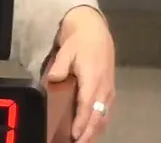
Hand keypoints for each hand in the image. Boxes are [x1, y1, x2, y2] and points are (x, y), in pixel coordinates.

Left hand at [44, 6, 115, 141]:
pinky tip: (92, 129)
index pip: (87, 107)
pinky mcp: (110, 89)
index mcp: (93, 79)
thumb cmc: (79, 41)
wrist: (95, 29)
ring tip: (83, 140)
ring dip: (95, 131)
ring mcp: (109, 89)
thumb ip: (58, 68)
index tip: (75, 135)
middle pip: (98, 116)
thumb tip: (51, 81)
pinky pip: (106, 111)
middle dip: (89, 133)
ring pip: (104, 116)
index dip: (81, 123)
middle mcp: (104, 87)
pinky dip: (100, 122)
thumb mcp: (66, 51)